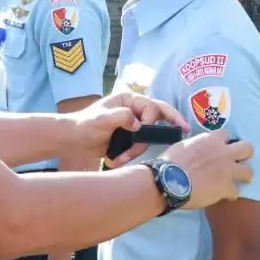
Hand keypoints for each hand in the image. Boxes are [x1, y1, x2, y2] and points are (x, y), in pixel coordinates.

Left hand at [72, 94, 189, 166]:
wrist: (73, 140)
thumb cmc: (84, 125)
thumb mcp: (101, 119)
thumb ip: (120, 117)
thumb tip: (137, 123)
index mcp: (128, 99)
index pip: (151, 106)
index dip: (151, 120)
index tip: (142, 131)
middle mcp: (133, 109)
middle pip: (158, 114)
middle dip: (172, 121)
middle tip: (185, 129)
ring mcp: (132, 124)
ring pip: (148, 136)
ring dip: (136, 149)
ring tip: (120, 159)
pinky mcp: (129, 138)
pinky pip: (139, 145)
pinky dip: (131, 154)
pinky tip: (118, 160)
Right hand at [161, 132, 252, 209]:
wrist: (168, 180)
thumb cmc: (170, 162)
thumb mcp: (183, 146)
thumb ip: (197, 147)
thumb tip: (198, 151)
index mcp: (211, 140)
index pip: (226, 134)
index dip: (224, 142)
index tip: (220, 148)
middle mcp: (224, 152)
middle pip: (248, 148)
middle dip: (245, 155)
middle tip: (237, 162)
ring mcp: (227, 170)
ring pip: (249, 171)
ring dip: (243, 176)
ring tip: (237, 181)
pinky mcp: (226, 187)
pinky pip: (236, 192)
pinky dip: (230, 195)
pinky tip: (225, 197)